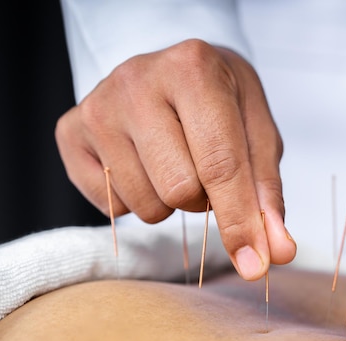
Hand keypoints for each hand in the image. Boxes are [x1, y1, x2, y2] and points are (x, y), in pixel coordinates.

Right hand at [55, 39, 295, 279]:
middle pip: (179, 190)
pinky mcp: (70, 132)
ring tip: (173, 162)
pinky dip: (136, 201)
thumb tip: (276, 253)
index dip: (240, 222)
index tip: (255, 266)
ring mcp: (97, 107)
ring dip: (170, 202)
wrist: (173, 71)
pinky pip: (110, 207)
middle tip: (204, 170)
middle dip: (202, 200)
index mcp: (193, 69)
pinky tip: (141, 164)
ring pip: (146, 205)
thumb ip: (266, 194)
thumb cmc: (221, 103)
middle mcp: (137, 81)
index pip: (219, 165)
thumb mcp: (256, 134)